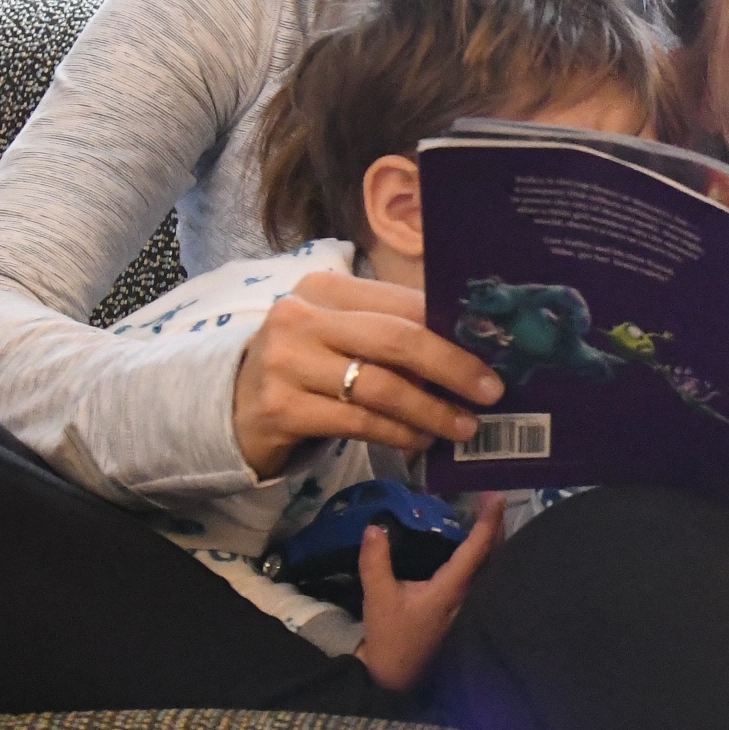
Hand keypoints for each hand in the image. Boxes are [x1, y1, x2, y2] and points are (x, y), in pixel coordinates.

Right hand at [231, 272, 500, 476]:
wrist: (233, 407)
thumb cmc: (306, 367)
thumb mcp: (340, 336)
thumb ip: (391, 334)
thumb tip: (469, 353)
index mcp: (325, 288)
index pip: (403, 302)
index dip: (453, 329)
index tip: (494, 351)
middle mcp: (301, 317)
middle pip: (397, 340)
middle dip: (452, 367)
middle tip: (491, 393)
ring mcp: (286, 362)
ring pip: (380, 387)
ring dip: (431, 411)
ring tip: (462, 427)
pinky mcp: (281, 408)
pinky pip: (358, 422)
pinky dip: (398, 433)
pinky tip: (419, 441)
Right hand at [351, 500, 502, 694]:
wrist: (397, 680)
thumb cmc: (391, 640)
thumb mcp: (378, 598)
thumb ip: (376, 562)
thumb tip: (376, 527)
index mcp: (453, 588)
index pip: (478, 548)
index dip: (489, 520)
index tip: (495, 495)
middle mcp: (471, 596)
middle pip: (495, 555)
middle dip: (497, 526)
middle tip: (492, 500)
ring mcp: (472, 607)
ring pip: (492, 568)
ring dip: (493, 543)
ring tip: (488, 517)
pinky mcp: (468, 615)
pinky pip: (484, 579)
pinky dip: (485, 560)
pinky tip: (476, 551)